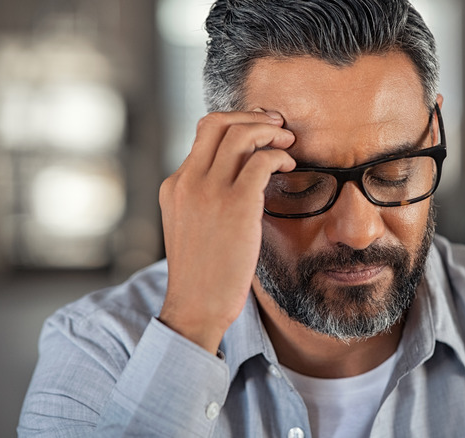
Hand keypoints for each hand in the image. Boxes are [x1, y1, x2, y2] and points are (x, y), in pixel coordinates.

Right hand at [157, 110, 295, 353]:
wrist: (197, 307)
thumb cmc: (204, 273)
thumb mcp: (193, 226)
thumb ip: (206, 199)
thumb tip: (242, 177)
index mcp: (175, 185)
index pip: (203, 133)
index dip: (236, 122)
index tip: (260, 128)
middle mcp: (187, 181)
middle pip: (218, 122)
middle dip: (253, 117)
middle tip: (278, 127)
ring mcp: (208, 191)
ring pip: (240, 134)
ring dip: (270, 132)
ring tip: (288, 143)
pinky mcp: (235, 205)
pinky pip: (262, 161)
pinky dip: (280, 155)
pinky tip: (290, 167)